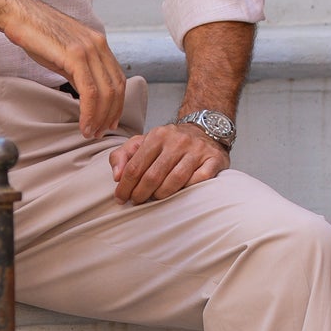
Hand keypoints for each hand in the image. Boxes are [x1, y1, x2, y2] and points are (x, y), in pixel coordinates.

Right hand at [0, 0, 126, 138]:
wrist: (17, 14)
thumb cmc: (36, 33)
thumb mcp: (64, 52)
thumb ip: (79, 70)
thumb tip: (86, 93)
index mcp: (99, 43)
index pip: (117, 78)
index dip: (116, 104)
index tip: (109, 121)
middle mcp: (99, 44)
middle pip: (116, 87)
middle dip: (111, 114)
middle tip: (100, 132)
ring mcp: (88, 49)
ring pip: (105, 92)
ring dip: (100, 117)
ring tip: (90, 132)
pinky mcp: (75, 56)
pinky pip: (90, 91)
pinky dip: (89, 112)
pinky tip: (84, 123)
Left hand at [109, 121, 228, 204]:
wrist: (205, 129)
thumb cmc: (170, 142)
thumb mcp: (143, 142)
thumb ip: (123, 155)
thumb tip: (117, 176)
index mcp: (157, 135)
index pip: (135, 166)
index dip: (125, 186)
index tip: (121, 198)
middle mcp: (177, 141)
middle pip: (153, 176)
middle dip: (141, 194)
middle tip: (136, 201)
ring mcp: (197, 150)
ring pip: (175, 180)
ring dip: (161, 195)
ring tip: (154, 199)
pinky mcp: (213, 159)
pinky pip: (198, 180)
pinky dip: (186, 190)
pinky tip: (179, 194)